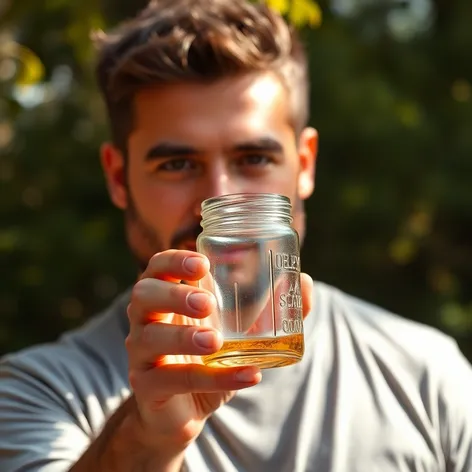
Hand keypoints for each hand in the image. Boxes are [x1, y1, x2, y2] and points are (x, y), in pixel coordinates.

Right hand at [125, 249, 313, 455]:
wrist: (184, 410)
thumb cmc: (208, 358)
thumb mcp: (238, 330)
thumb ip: (271, 307)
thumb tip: (305, 281)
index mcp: (166, 298)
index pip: (157, 268)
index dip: (173, 260)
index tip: (202, 264)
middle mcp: (146, 321)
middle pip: (143, 295)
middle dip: (173, 294)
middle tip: (206, 302)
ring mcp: (142, 355)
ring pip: (149, 338)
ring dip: (183, 337)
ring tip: (215, 341)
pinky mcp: (147, 387)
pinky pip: (174, 380)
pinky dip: (214, 379)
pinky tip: (247, 377)